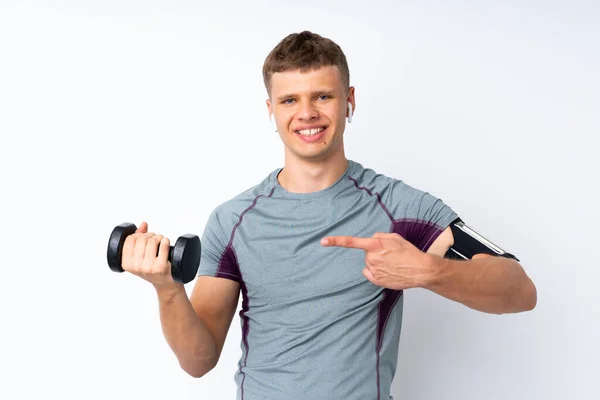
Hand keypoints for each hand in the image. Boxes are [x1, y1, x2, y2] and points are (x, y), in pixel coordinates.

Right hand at [121, 221, 176, 288]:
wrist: (165, 284)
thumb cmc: (152, 268)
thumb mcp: (140, 257)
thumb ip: (138, 240)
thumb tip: (143, 224)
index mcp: (127, 264)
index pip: (130, 239)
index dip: (138, 234)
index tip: (144, 237)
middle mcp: (136, 267)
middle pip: (142, 238)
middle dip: (150, 235)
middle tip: (155, 239)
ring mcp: (149, 267)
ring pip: (153, 240)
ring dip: (159, 237)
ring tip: (161, 242)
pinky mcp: (161, 267)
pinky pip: (163, 245)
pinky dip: (165, 241)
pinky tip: (166, 243)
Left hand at [320, 232, 436, 289]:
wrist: (420, 270)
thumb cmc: (409, 252)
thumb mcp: (395, 237)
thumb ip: (379, 236)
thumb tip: (371, 240)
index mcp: (375, 245)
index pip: (351, 242)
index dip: (336, 241)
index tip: (323, 241)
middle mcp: (372, 258)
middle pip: (366, 253)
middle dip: (375, 252)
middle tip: (390, 254)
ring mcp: (373, 270)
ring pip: (369, 263)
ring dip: (377, 262)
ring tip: (392, 263)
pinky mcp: (376, 280)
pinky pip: (370, 273)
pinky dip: (376, 272)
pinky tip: (388, 271)